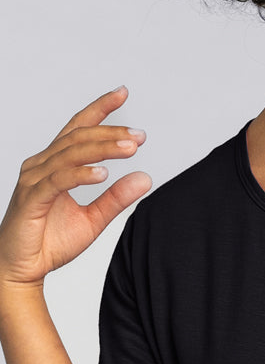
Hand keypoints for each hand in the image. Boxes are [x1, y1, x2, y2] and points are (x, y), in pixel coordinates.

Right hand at [0, 87, 150, 289]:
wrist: (21, 270)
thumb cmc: (50, 242)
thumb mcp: (94, 220)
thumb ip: (117, 198)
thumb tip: (145, 177)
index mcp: (54, 165)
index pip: (78, 129)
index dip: (99, 109)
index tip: (122, 93)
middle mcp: (41, 166)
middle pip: (78, 137)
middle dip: (110, 132)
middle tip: (139, 136)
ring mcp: (34, 181)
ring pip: (70, 154)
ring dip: (102, 149)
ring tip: (130, 148)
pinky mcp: (30, 199)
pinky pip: (58, 180)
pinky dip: (81, 174)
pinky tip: (103, 173)